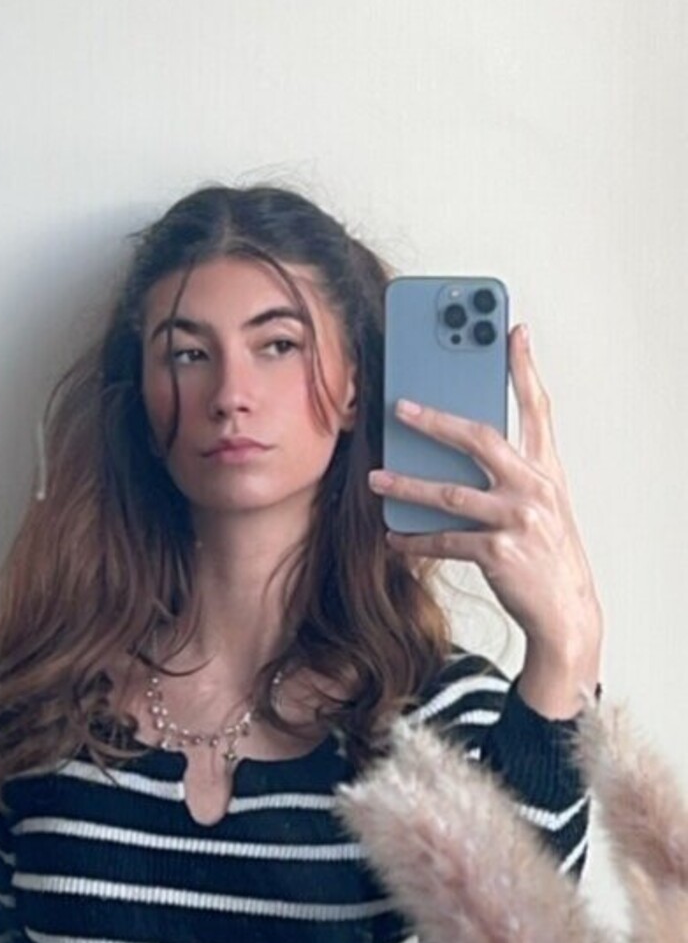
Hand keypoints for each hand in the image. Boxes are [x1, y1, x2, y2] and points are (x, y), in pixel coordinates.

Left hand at [367, 323, 602, 663]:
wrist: (564, 612)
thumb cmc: (545, 552)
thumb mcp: (542, 503)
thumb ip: (511, 469)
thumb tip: (460, 440)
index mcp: (545, 470)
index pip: (538, 409)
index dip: (525, 368)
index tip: (512, 330)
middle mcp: (535, 489)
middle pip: (481, 440)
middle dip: (437, 420)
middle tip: (401, 406)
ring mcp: (518, 520)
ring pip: (450, 494)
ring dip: (408, 486)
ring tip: (377, 480)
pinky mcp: (500, 553)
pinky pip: (446, 540)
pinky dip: (415, 538)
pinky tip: (393, 535)